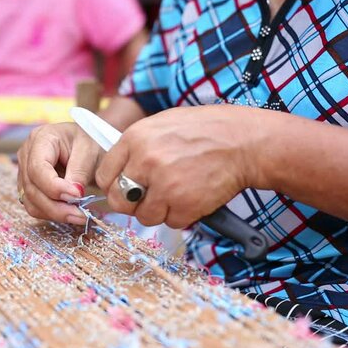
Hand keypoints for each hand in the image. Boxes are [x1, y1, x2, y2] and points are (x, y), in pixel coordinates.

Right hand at [17, 123, 102, 224]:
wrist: (86, 144)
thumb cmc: (88, 141)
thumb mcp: (89, 150)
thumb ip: (80, 171)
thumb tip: (73, 195)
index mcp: (41, 139)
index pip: (37, 168)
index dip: (54, 187)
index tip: (77, 196)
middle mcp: (26, 155)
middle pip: (32, 188)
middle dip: (56, 206)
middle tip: (80, 215)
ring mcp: (25, 172)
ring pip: (31, 201)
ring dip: (54, 213)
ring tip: (78, 216)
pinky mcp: (29, 187)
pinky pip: (35, 206)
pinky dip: (51, 214)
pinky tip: (69, 214)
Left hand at [95, 105, 261, 227]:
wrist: (243, 142)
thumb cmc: (203, 131)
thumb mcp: (161, 124)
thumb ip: (135, 146)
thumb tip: (117, 170)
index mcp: (135, 139)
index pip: (104, 176)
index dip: (114, 185)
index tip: (123, 188)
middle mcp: (146, 162)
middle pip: (118, 201)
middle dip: (131, 204)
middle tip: (147, 198)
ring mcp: (165, 185)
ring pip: (144, 217)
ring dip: (159, 211)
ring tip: (176, 193)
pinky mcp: (185, 205)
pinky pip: (171, 222)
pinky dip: (181, 215)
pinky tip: (191, 196)